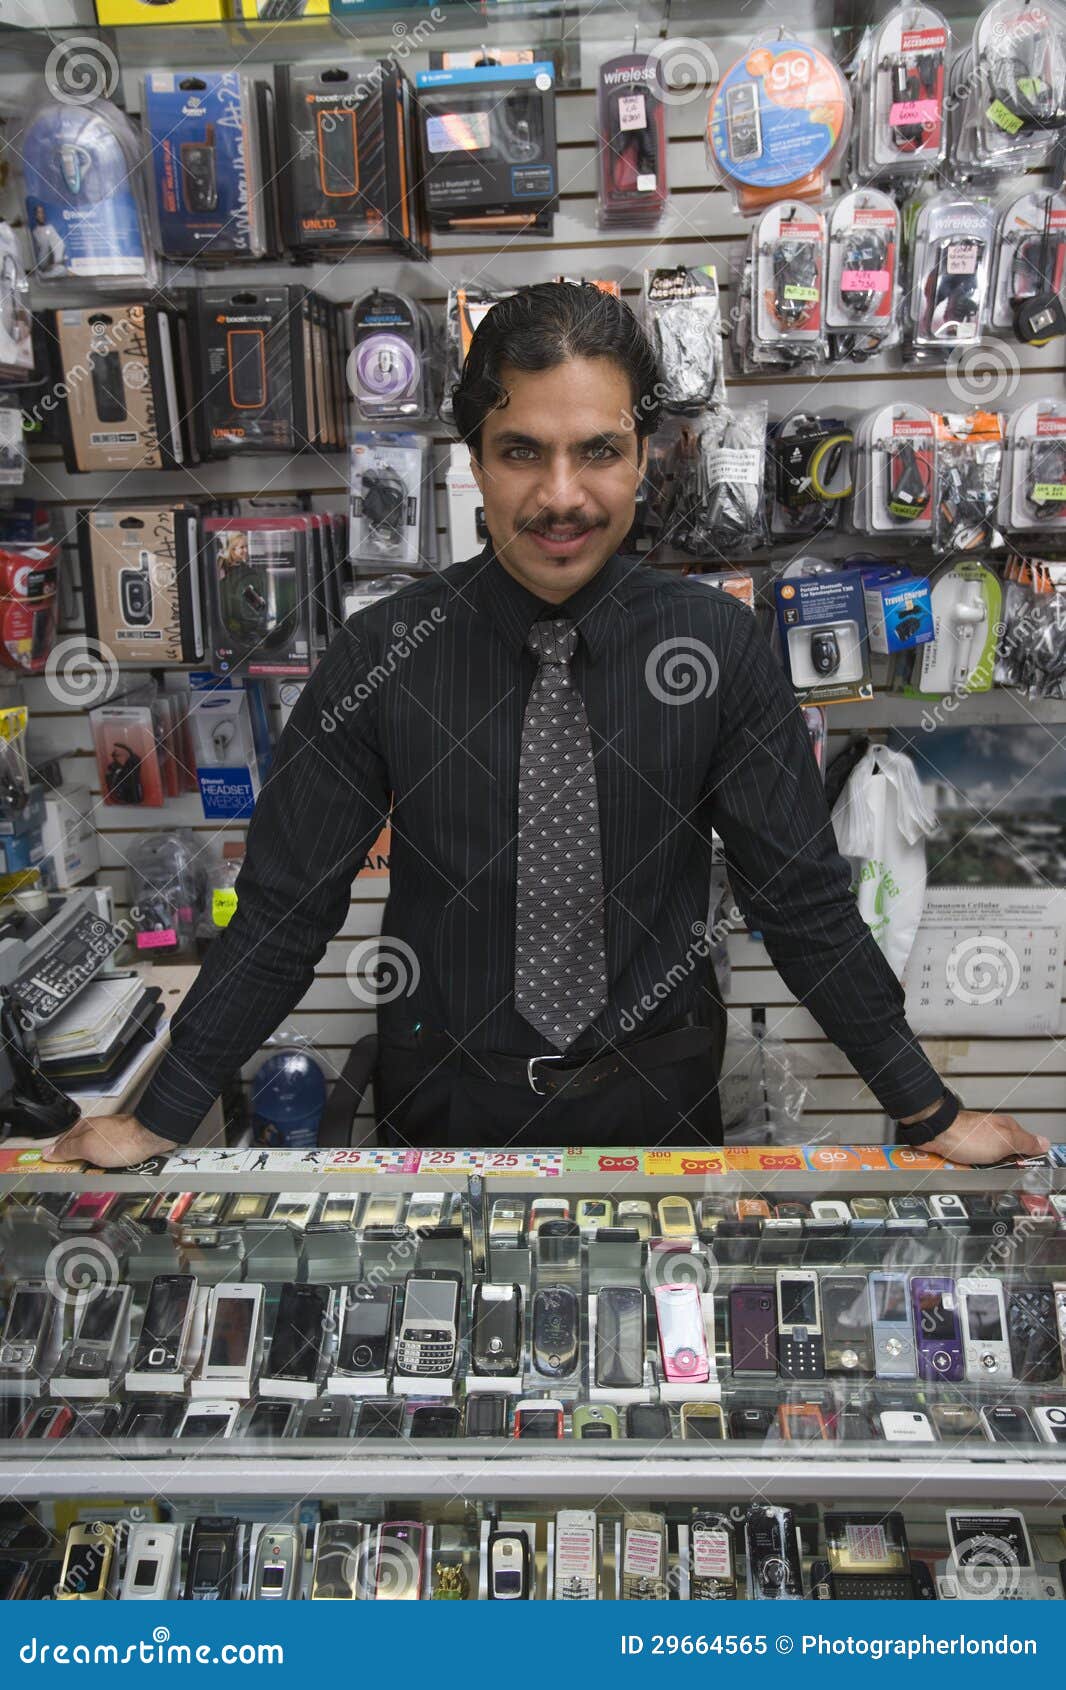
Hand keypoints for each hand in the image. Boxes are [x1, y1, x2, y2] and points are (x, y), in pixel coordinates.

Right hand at [44, 1115, 177, 1170]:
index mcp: (84, 1127)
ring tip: (89, 1177)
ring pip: (94, 1153)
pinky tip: (106, 1171)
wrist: (149, 1138)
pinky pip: (109, 1156)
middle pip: (79, 1148)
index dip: (57, 1154)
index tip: (51, 1167)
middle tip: (72, 1176)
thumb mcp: (86, 1147)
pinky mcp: (124, 1143)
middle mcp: (96, 1129)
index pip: (63, 1142)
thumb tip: (47, 1151)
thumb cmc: (119, 1141)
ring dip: (91, 1164)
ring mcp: (111, 1136)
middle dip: (75, 1161)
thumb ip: (67, 1149)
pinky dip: (105, 1164)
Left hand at [923, 1109, 1049, 1166]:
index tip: (1027, 1171)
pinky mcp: (961, 1148)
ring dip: (982, 1169)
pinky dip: (968, 1168)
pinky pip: (970, 1164)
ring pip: (987, 1163)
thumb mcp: (1005, 1141)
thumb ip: (1025, 1142)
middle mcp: (992, 1132)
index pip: (1025, 1145)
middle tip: (997, 1172)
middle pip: (1005, 1157)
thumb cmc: (966, 1134)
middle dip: (1001, 1168)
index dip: (1027, 1159)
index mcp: (1006, 1128)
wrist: (935, 1133)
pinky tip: (965, 1170)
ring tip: (977, 1170)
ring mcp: (976, 1140)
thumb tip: (1044, 1143)